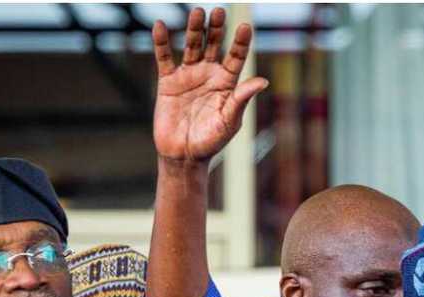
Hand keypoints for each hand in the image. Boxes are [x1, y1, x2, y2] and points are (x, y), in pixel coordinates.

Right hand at [152, 7, 268, 162]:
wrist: (184, 155)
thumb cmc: (211, 141)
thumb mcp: (230, 120)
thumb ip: (242, 98)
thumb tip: (263, 81)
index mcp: (228, 83)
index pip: (236, 57)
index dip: (240, 42)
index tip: (245, 26)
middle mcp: (209, 75)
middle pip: (213, 45)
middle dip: (216, 29)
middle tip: (218, 11)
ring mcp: (188, 76)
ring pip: (191, 46)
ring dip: (194, 30)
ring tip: (196, 13)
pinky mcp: (168, 81)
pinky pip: (165, 58)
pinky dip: (162, 42)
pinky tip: (161, 25)